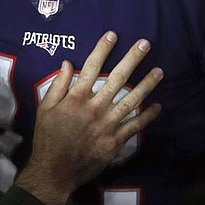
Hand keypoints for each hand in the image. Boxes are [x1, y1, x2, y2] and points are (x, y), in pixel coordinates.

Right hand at [16, 32, 162, 204]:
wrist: (54, 170)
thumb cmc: (48, 137)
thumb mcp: (45, 108)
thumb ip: (58, 85)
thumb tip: (68, 63)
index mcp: (76, 98)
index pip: (92, 67)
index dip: (103, 49)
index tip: (113, 35)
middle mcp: (94, 107)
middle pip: (117, 78)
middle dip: (132, 59)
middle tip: (145, 44)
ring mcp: (107, 124)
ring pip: (131, 100)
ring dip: (147, 84)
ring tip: (159, 71)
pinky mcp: (115, 141)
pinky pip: (135, 126)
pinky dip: (147, 116)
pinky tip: (158, 106)